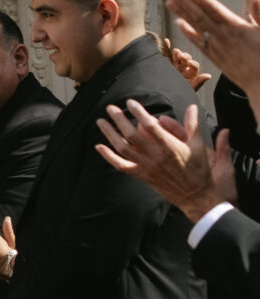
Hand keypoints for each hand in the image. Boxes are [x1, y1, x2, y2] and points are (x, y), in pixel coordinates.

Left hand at [96, 99, 234, 220]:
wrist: (196, 196)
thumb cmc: (199, 170)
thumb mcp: (199, 146)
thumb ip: (193, 125)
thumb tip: (192, 107)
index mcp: (170, 147)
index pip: (151, 126)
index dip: (139, 113)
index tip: (130, 102)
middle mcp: (156, 156)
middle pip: (132, 135)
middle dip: (120, 119)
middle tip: (111, 108)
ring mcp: (147, 167)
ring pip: (123, 149)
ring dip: (110, 134)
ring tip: (101, 122)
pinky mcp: (142, 175)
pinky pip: (122, 166)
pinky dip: (109, 157)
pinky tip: (99, 147)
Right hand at [163, 41, 211, 92]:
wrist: (163, 97)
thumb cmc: (178, 95)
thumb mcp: (189, 89)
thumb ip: (198, 82)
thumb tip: (208, 75)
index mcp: (190, 75)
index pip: (194, 66)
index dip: (193, 63)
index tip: (190, 63)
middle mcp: (183, 70)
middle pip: (186, 59)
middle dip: (185, 56)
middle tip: (181, 56)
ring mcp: (173, 66)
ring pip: (177, 56)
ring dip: (177, 53)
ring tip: (176, 52)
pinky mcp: (165, 64)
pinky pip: (166, 54)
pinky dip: (166, 47)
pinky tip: (167, 42)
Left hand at [165, 0, 259, 109]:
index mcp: (236, 27)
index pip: (212, 8)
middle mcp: (222, 36)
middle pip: (198, 15)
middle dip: (183, 1)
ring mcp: (216, 47)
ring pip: (195, 27)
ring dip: (181, 13)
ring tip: (169, 3)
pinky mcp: (214, 58)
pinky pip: (198, 42)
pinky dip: (187, 32)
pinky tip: (178, 24)